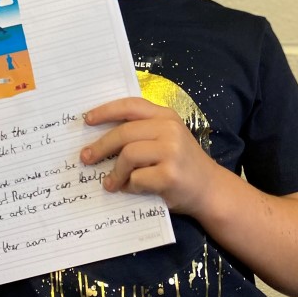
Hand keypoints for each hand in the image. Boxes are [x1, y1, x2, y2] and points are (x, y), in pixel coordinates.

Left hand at [80, 97, 212, 215]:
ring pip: (128, 155)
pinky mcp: (170, 174)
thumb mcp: (167, 138)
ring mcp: (171, 151)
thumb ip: (142, 131)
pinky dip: (129, 186)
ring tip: (110, 183)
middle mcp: (169, 129)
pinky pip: (137, 178)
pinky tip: (131, 190)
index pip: (130, 106)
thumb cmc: (183, 164)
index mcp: (165, 116)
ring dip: (115, 172)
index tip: (87, 120)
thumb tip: (100, 135)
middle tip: (86, 158)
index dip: (105, 111)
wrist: (211, 190)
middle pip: (123, 132)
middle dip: (100, 146)